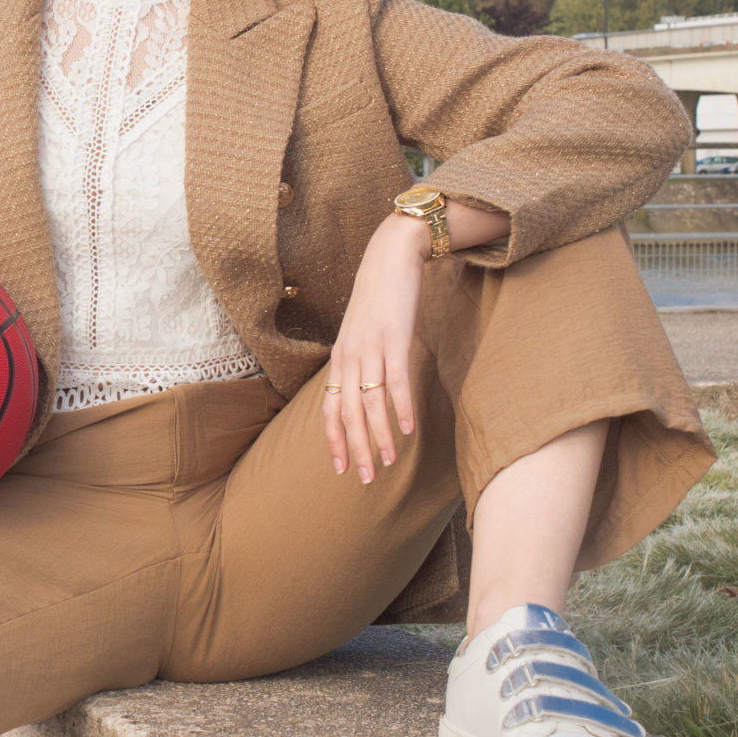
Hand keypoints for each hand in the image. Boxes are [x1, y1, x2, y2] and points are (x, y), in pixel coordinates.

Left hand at [322, 214, 427, 481]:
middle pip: (349, 414)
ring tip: (388, 463)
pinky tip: (407, 430)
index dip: (334, 440)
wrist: (390, 256)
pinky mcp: (394, 338)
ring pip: (371, 403)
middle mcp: (349, 357)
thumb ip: (358, 362)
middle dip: (357, 450)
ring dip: (380, 436)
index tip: (340, 469)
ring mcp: (371, 348)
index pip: (330, 409)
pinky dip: (401, 407)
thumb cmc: (378, 299)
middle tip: (367, 480)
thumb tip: (362, 392)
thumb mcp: (360, 333)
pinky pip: (396, 380)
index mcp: (339, 359)